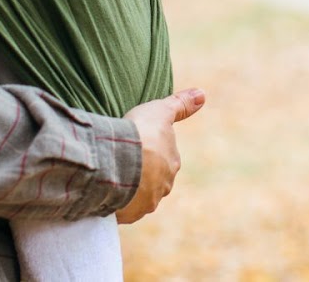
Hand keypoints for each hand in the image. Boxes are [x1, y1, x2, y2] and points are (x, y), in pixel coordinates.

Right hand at [116, 88, 204, 223]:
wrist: (121, 160)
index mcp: (172, 164)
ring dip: (128, 192)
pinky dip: (116, 207)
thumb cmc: (142, 133)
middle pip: (152, 182)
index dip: (150, 153)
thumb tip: (202, 94)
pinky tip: (105, 196)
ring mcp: (147, 203)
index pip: (163, 160)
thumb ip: (180, 105)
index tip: (136, 148)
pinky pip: (122, 212)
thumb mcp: (160, 111)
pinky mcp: (129, 215)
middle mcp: (163, 186)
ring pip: (138, 198)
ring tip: (110, 181)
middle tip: (122, 164)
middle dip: (141, 176)